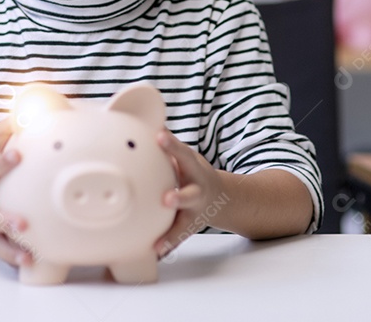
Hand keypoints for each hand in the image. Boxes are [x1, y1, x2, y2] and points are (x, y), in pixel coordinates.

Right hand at [0, 119, 31, 266]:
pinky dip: (13, 256)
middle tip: (22, 222)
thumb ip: (3, 133)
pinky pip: (0, 249)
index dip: (2, 162)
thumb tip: (22, 110)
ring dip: (9, 245)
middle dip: (3, 217)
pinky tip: (29, 261)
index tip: (17, 155)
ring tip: (27, 253)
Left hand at [153, 130, 225, 257]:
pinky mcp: (189, 226)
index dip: (172, 145)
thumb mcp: (187, 157)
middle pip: (190, 194)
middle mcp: (198, 191)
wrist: (224, 198)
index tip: (159, 136)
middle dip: (179, 197)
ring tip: (159, 241)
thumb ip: (169, 146)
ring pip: (185, 222)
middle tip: (166, 199)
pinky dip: (167, 244)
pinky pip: (177, 237)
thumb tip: (146, 120)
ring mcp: (195, 211)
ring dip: (172, 230)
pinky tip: (154, 252)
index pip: (183, 154)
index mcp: (194, 169)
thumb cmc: (193, 172)